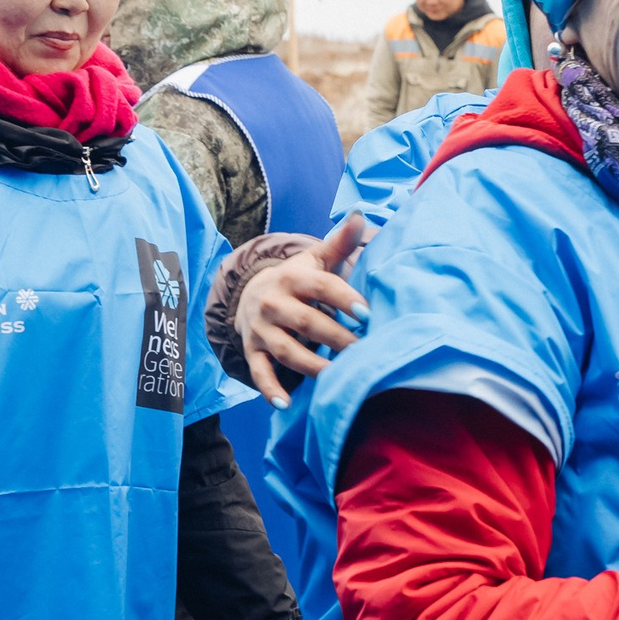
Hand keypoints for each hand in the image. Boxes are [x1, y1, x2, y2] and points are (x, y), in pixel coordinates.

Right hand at [240, 216, 372, 404]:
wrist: (250, 294)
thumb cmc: (296, 280)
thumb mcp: (313, 259)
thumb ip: (338, 243)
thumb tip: (360, 215)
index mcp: (292, 278)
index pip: (321, 287)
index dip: (344, 299)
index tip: (368, 314)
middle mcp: (273, 303)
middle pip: (307, 322)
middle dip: (336, 338)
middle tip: (364, 352)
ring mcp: (261, 330)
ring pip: (288, 350)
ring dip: (313, 366)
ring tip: (339, 377)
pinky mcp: (253, 351)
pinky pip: (260, 372)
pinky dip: (270, 389)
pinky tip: (285, 404)